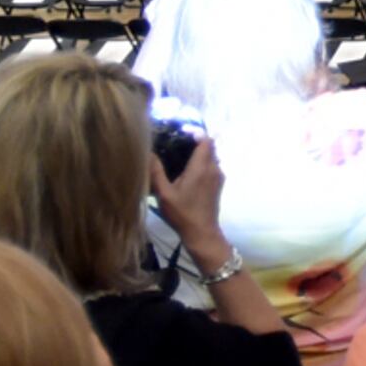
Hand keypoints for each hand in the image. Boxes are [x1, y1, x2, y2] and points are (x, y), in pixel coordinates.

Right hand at [150, 132, 227, 254]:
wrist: (202, 233)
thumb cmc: (182, 213)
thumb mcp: (163, 193)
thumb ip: (155, 171)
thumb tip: (148, 152)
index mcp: (202, 167)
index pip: (206, 139)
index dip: (195, 132)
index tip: (180, 131)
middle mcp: (214, 168)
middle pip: (209, 146)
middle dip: (195, 140)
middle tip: (176, 141)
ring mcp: (218, 177)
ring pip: (211, 156)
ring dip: (198, 152)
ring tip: (179, 154)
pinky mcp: (218, 185)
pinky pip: (212, 165)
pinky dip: (201, 162)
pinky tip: (186, 169)